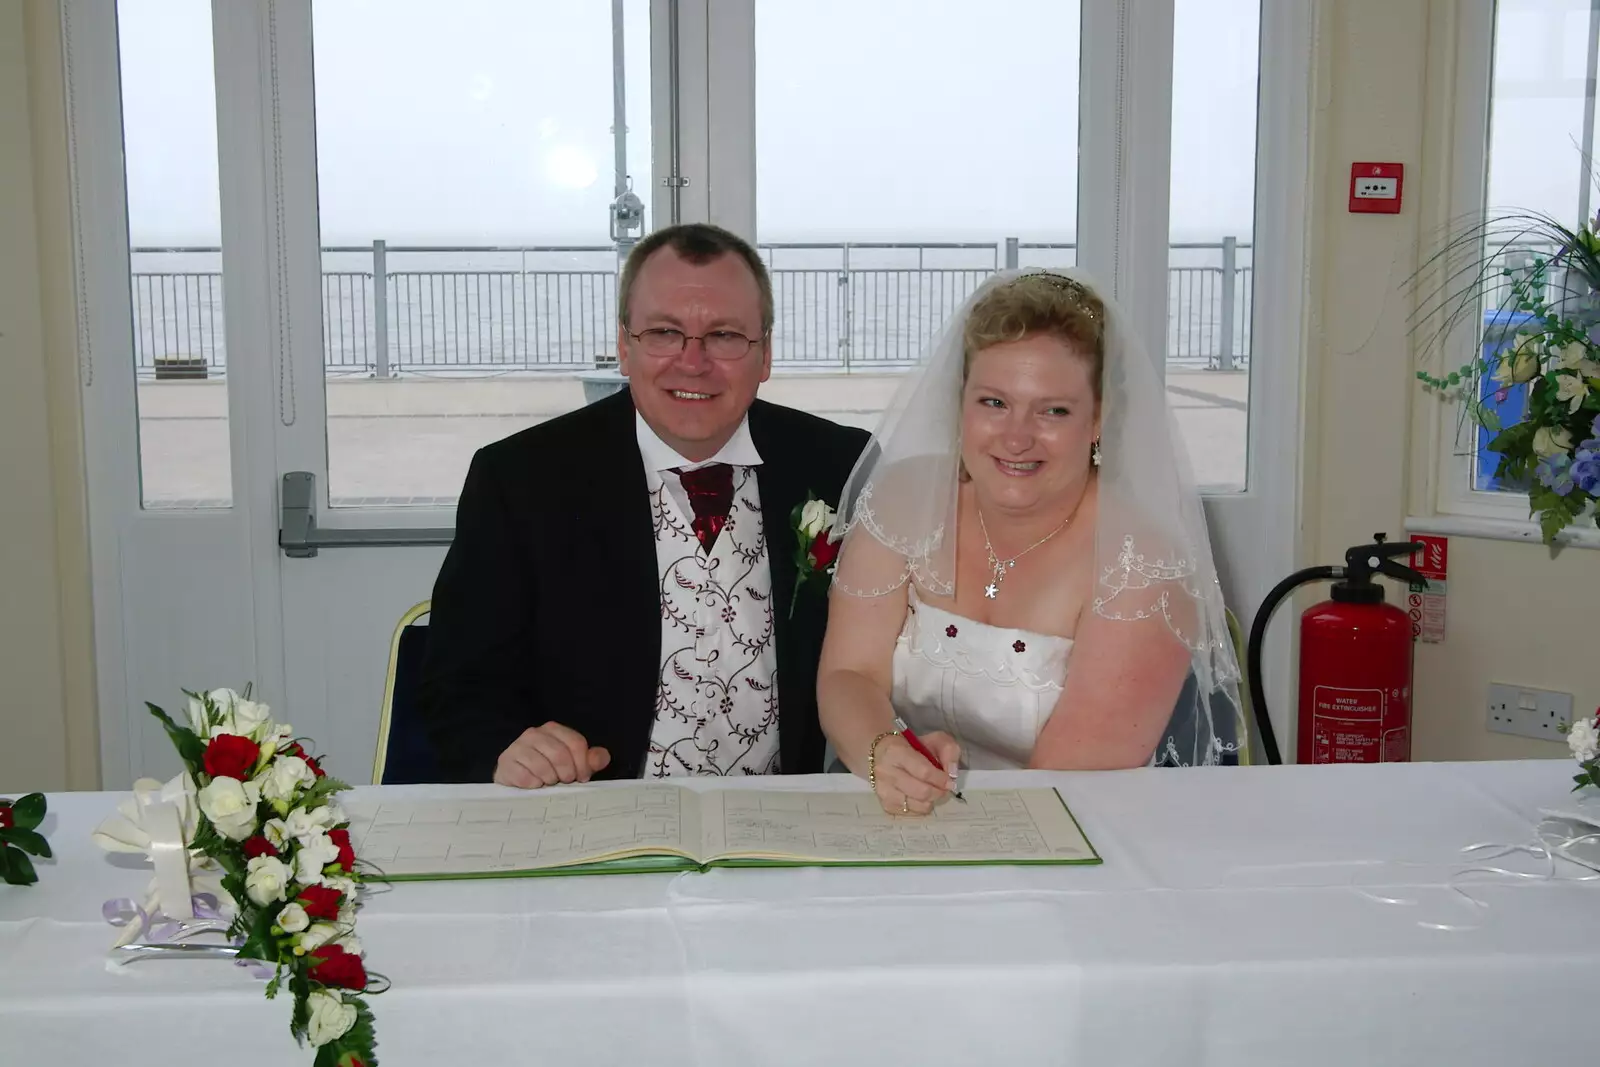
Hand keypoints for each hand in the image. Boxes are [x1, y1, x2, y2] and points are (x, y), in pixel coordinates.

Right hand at [494, 722, 610, 788]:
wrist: (515, 779)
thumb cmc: (548, 770)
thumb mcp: (573, 765)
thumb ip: (590, 760)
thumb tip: (602, 757)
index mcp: (553, 730)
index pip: (576, 743)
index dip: (583, 764)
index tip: (582, 778)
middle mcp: (534, 734)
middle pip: (560, 755)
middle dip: (567, 774)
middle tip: (564, 782)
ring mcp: (517, 747)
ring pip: (543, 767)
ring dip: (550, 780)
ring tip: (548, 783)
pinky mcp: (505, 763)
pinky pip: (525, 777)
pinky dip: (534, 785)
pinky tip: (534, 785)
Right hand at [871, 730, 959, 815]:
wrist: (881, 752)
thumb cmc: (911, 746)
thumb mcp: (934, 739)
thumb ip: (948, 750)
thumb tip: (952, 773)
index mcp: (896, 751)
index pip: (924, 772)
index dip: (941, 779)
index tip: (950, 781)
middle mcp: (886, 772)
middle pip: (921, 792)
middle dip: (938, 791)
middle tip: (944, 788)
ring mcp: (883, 790)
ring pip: (917, 805)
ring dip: (931, 800)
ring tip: (932, 791)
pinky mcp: (885, 804)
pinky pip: (911, 813)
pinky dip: (920, 807)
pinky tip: (920, 796)